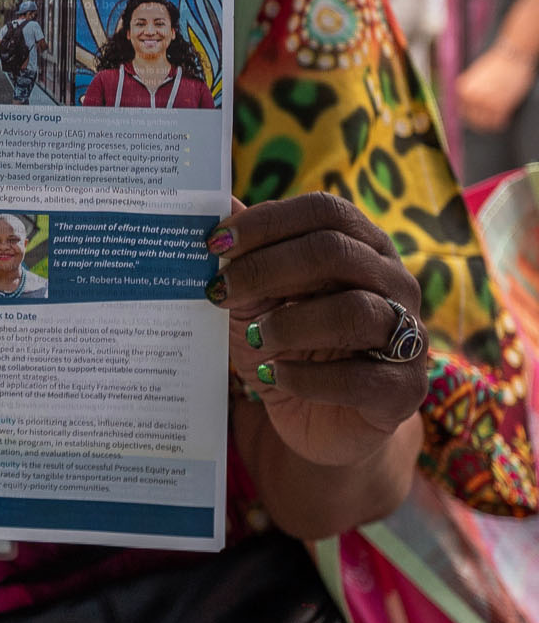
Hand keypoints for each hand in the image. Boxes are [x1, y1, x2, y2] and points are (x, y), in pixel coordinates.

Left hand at [211, 193, 426, 469]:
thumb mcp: (254, 300)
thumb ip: (243, 256)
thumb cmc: (286, 346)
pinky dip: (307, 378)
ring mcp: (408, 336)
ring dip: (289, 324)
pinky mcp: (404, 389)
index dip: (266, 222)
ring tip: (255, 339)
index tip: (214, 244)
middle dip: (268, 269)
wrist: (322, 420)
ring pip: (355, 311)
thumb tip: (218, 202)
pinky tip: (276, 377)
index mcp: (361, 247)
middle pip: (337, 252)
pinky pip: (360, 378)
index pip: (325, 211)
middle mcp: (395, 283)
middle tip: (221, 293)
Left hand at [458, 45, 536, 132]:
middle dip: (483, 120)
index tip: (481, 117)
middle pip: (474, 119)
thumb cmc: (497, 64)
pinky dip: (502, 123)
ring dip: (492, 122)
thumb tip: (470, 106)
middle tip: (492, 119)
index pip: (464, 111)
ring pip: (486, 123)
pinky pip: (498, 123)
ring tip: (499, 118)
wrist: (512, 55)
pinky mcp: (500, 106)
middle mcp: (470, 97)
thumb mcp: (475, 76)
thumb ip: (471, 90)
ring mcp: (484, 102)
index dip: (474, 116)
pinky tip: (506, 118)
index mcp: (462, 89)